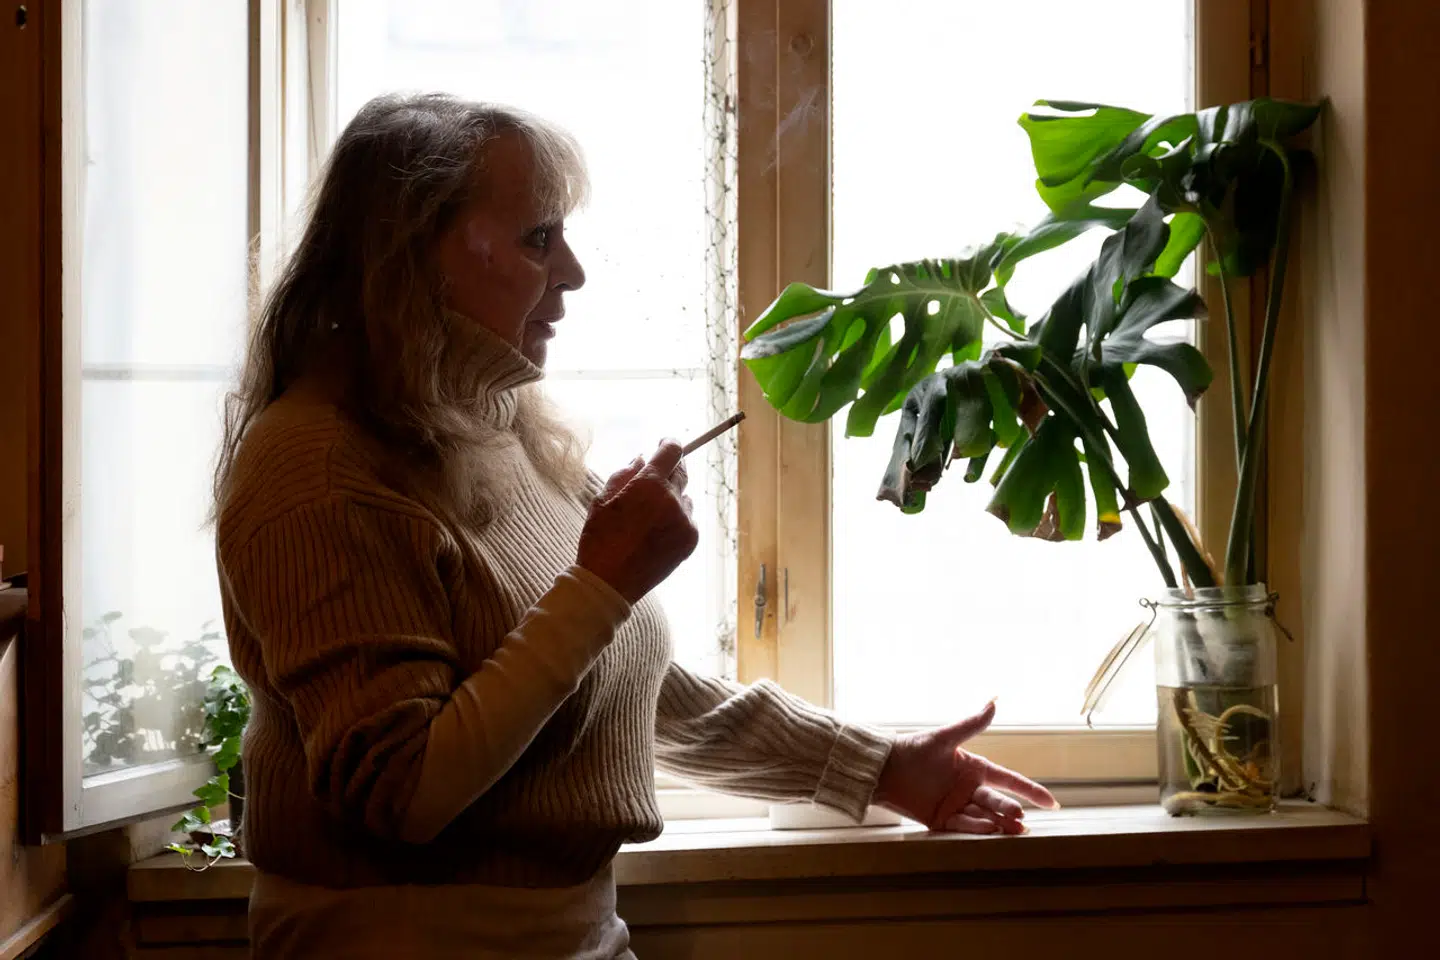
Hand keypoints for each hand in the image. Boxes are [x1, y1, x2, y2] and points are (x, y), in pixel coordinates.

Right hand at [578, 440, 697, 604]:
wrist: (609, 582)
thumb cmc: (600, 540)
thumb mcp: (602, 500)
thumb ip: (624, 474)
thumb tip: (642, 458)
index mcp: (649, 485)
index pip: (672, 451)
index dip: (669, 443)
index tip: (665, 442)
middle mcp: (672, 500)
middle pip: (682, 472)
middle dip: (672, 468)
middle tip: (659, 475)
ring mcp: (685, 521)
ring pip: (686, 497)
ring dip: (673, 497)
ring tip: (650, 515)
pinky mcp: (690, 540)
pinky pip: (688, 519)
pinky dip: (676, 519)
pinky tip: (655, 533)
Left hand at [873, 700, 1058, 833]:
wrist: (884, 768)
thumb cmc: (913, 749)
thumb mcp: (944, 737)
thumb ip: (971, 724)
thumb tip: (994, 702)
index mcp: (975, 769)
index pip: (1010, 780)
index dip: (1030, 791)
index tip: (1051, 803)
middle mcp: (970, 789)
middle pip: (997, 801)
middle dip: (1010, 810)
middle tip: (1020, 819)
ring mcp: (958, 806)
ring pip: (984, 817)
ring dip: (998, 824)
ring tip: (1011, 830)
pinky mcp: (942, 821)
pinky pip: (963, 826)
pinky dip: (976, 828)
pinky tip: (988, 830)